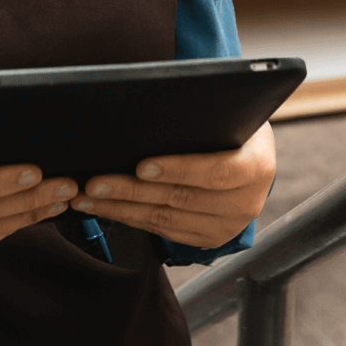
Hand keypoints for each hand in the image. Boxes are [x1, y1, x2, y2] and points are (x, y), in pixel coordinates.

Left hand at [68, 122, 275, 249]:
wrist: (252, 157)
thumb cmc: (233, 126)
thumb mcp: (230, 115)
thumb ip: (203, 117)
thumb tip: (153, 107)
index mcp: (257, 167)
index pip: (216, 171)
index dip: (178, 169)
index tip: (141, 166)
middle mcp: (245, 203)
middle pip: (182, 198)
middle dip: (132, 191)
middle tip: (96, 183)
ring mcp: (226, 226)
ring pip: (166, 219)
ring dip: (122, 208)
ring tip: (88, 197)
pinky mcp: (208, 239)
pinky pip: (164, 231)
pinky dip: (132, 218)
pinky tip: (107, 208)